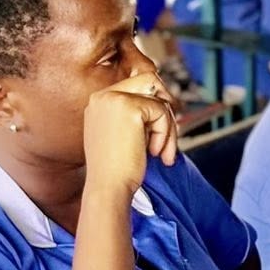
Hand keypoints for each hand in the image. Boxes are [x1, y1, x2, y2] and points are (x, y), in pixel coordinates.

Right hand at [82, 73, 177, 198]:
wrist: (108, 188)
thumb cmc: (118, 169)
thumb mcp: (123, 134)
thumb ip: (136, 114)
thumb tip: (167, 98)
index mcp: (99, 101)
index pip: (138, 83)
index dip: (157, 100)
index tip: (164, 124)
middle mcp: (102, 96)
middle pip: (150, 80)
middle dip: (166, 106)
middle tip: (171, 134)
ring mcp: (113, 99)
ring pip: (159, 100)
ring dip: (169, 127)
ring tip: (162, 153)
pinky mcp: (129, 108)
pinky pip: (162, 111)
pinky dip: (166, 133)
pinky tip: (155, 153)